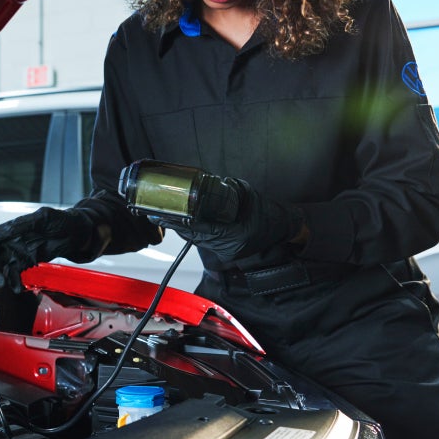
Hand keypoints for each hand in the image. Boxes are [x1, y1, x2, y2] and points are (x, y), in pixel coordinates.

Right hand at [0, 207, 103, 290]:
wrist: (80, 232)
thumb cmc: (65, 220)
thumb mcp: (45, 218)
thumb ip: (27, 224)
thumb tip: (11, 228)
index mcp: (13, 227)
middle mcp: (12, 240)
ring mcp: (19, 251)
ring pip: (0, 266)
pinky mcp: (27, 260)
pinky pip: (14, 272)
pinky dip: (12, 281)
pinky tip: (14, 289)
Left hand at [160, 179, 298, 264]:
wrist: (282, 229)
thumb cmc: (266, 211)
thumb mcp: (246, 193)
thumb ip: (224, 189)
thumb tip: (201, 184)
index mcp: (235, 231)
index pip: (198, 226)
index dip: (177, 219)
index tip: (161, 212)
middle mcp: (229, 245)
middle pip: (193, 234)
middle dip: (173, 222)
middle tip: (155, 213)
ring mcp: (227, 251)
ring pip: (195, 239)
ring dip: (179, 227)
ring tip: (162, 216)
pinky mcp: (226, 253)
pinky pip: (203, 242)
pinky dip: (192, 232)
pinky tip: (181, 224)